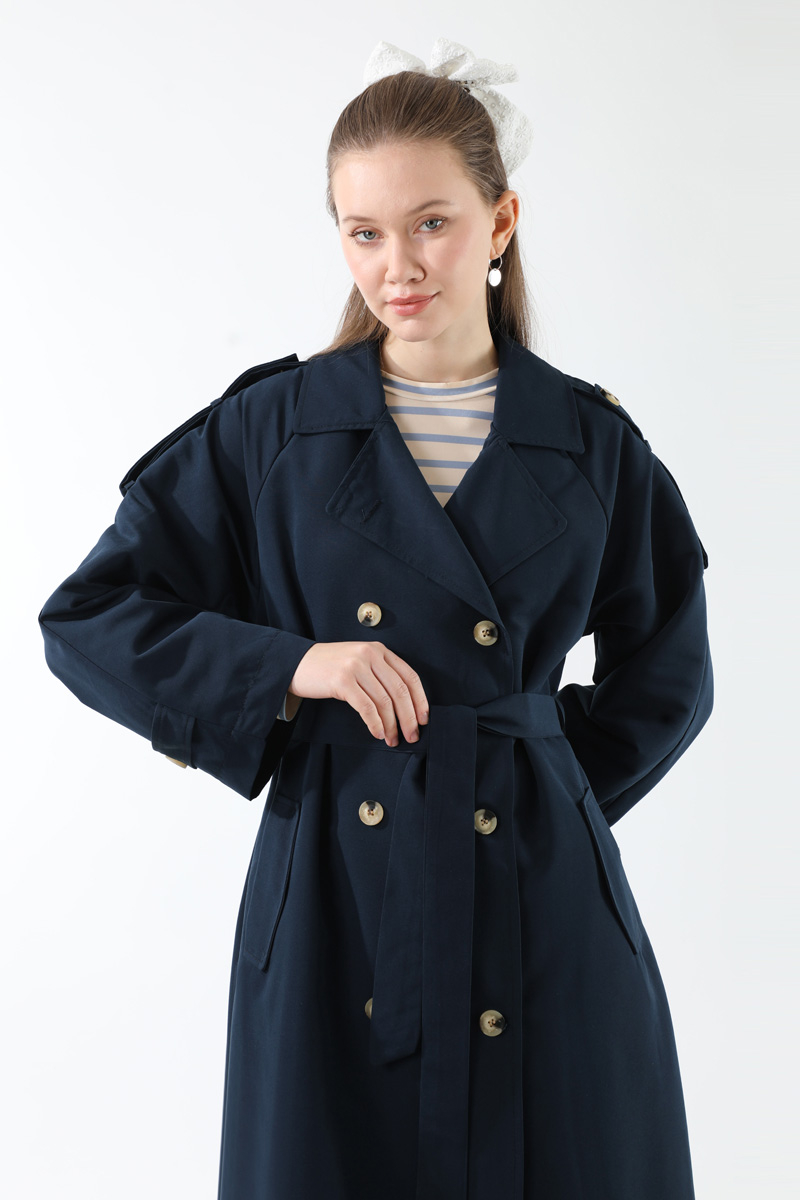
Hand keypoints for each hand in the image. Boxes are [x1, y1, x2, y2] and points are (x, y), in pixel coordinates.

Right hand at [288, 642, 428, 745]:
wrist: (296, 663)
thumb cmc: (329, 667)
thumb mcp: (358, 662)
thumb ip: (380, 674)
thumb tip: (404, 705)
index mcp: (378, 650)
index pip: (410, 676)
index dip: (420, 700)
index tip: (424, 719)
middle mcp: (369, 655)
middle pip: (400, 691)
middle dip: (409, 717)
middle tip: (412, 735)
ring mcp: (355, 667)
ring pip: (384, 702)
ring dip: (392, 725)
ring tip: (393, 739)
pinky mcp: (342, 681)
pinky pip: (366, 707)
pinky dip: (375, 724)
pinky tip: (378, 733)